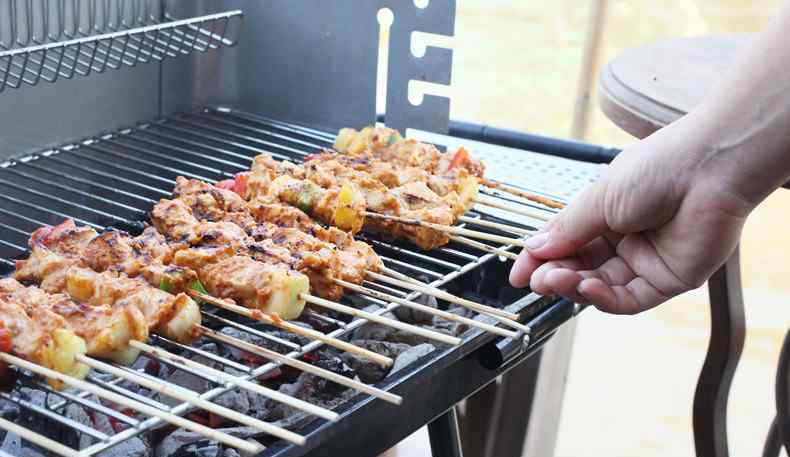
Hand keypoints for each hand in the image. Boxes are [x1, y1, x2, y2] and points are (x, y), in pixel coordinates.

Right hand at [508, 121, 752, 313]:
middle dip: (555, 275)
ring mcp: (646, 262)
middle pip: (580, 269)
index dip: (540, 260)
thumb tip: (533, 248)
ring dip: (574, 287)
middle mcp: (624, 240)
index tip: (517, 275)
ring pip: (600, 287)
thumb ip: (567, 230)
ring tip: (555, 280)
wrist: (708, 168)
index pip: (565, 245)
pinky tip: (586, 287)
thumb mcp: (598, 199)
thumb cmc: (656, 169)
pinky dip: (604, 298)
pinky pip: (629, 300)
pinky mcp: (668, 280)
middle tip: (538, 279)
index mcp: (605, 215)